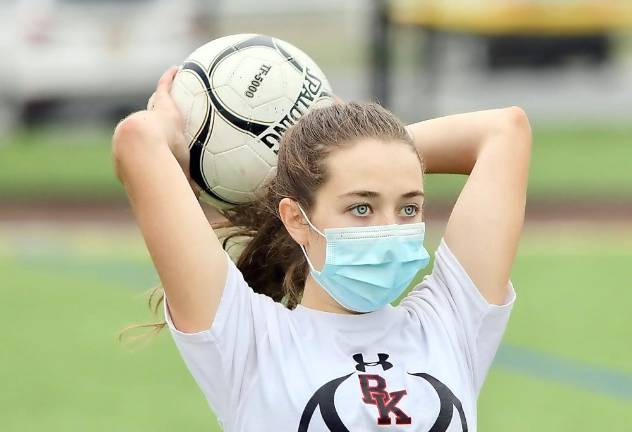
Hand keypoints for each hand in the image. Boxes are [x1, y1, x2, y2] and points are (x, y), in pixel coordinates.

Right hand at [145, 66, 200, 195]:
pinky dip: (170, 78)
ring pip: (153, 105)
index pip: (147, 149)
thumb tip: (197, 202)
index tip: (154, 148)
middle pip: (146, 124)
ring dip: (160, 98)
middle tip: (156, 117)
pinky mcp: (160, 103)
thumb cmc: (157, 169)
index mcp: (139, 151)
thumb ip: (184, 187)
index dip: (150, 148)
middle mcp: (138, 130)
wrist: (141, 149)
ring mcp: (149, 115)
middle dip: (150, 121)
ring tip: (168, 89)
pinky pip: (165, 87)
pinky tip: (179, 69)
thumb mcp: (172, 180)